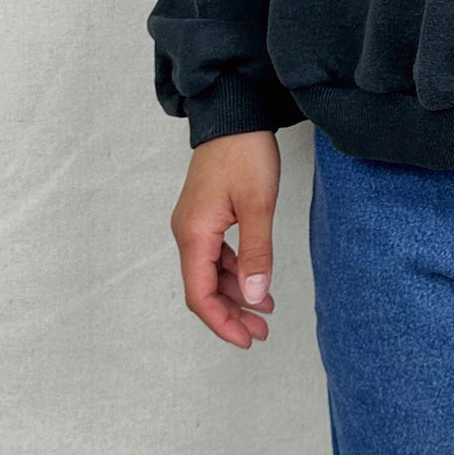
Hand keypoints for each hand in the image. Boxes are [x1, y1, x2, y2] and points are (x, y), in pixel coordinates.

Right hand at [170, 131, 281, 347]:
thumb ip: (256, 253)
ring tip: (265, 313)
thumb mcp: (258, 205)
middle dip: (231, 314)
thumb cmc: (245, 153)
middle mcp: (187, 233)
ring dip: (235, 295)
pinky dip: (236, 273)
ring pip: (211, 274)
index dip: (221, 322)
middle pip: (203, 288)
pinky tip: (258, 283)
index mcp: (194, 234)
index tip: (246, 340)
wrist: (234, 114)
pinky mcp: (207, 217)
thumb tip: (254, 296)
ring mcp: (195, 225)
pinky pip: (217, 256)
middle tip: (261, 333)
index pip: (199, 294)